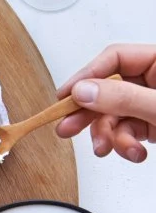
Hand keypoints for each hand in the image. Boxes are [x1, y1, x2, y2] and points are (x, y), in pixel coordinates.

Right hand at [56, 44, 155, 161]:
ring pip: (114, 115)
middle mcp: (154, 81)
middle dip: (89, 114)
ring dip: (107, 136)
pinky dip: (125, 145)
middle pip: (108, 90)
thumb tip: (83, 91)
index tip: (66, 96)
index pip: (115, 58)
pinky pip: (127, 131)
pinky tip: (134, 153)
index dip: (88, 76)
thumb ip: (123, 98)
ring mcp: (151, 103)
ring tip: (105, 149)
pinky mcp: (153, 123)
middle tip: (66, 128)